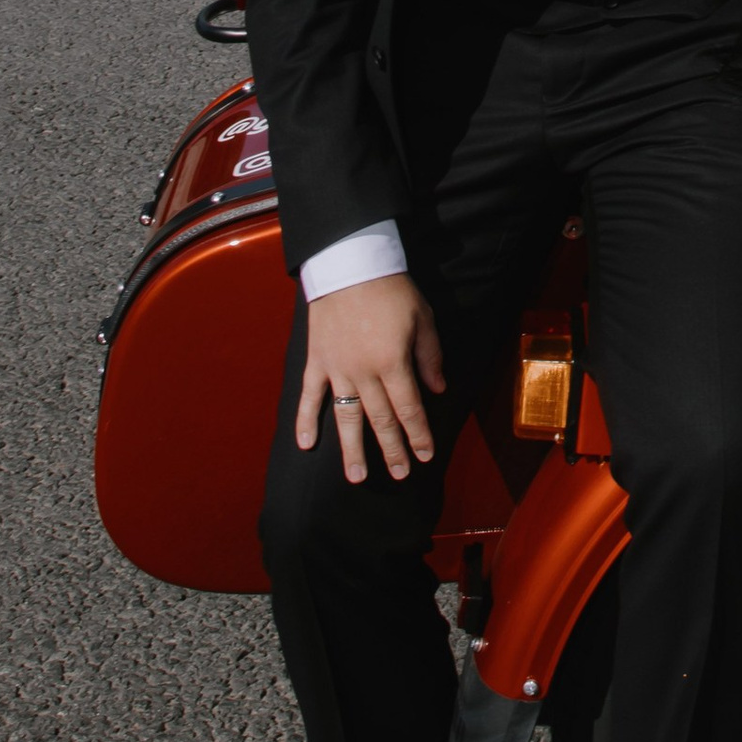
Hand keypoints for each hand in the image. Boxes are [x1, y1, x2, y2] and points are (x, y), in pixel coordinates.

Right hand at [297, 273, 446, 483]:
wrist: (350, 264)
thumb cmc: (391, 289)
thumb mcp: (422, 318)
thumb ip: (430, 357)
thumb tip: (437, 390)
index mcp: (393, 362)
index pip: (409, 409)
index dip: (418, 434)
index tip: (425, 455)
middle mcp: (364, 373)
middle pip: (380, 419)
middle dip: (392, 450)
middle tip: (400, 475)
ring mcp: (336, 369)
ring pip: (345, 417)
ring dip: (352, 449)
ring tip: (357, 477)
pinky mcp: (316, 361)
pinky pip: (309, 397)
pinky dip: (305, 421)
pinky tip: (305, 445)